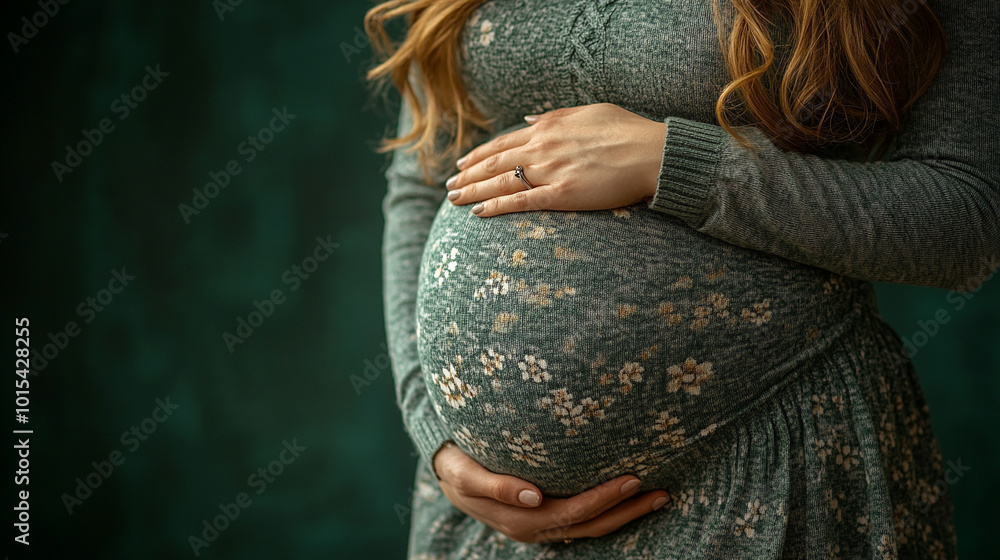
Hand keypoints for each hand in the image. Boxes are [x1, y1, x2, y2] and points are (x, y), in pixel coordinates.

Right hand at [432, 441, 670, 543]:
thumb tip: (533, 495)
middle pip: (591, 525)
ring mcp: (542, 525)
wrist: (444, 472)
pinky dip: (608, 509)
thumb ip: (497, 485)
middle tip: (661, 490)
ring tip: (656, 495)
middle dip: (628, 510)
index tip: (633, 478)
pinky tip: (626, 495)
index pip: (574, 512)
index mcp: (522, 520)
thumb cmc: (456, 465)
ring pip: (591, 526)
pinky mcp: (544, 515)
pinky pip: (582, 518)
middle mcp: (536, 528)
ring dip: (625, 513)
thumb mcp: (466, 473)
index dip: (605, 499)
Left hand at [444, 103, 666, 217]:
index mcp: (548, 127)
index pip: (503, 143)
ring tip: (453, 199)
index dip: (480, 155)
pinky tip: (478, 213)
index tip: (464, 163)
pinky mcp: (562, 195)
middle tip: (450, 185)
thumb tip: (528, 120)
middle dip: (468, 175)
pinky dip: (496, 207)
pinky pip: (521, 202)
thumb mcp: (588, 111)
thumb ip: (554, 116)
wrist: (652, 153)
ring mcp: (550, 171)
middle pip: (494, 163)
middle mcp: (542, 148)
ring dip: (472, 191)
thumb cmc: (628, 130)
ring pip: (500, 182)